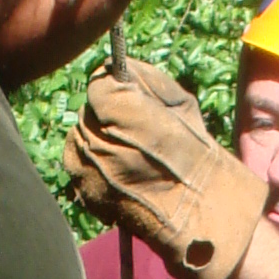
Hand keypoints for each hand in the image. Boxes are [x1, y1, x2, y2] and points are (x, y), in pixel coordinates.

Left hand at [65, 58, 266, 278]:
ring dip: (98, 142)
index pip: (98, 83)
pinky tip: (121, 175)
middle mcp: (95, 136)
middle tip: (134, 134)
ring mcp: (86, 167)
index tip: (128, 100)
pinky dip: (95, 167)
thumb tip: (115, 66)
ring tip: (129, 156)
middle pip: (87, 112)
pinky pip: (79, 166)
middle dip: (106, 117)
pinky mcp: (84, 191)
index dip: (114, 90)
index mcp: (118, 108)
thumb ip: (143, 77)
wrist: (198, 212)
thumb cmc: (195, 155)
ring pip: (80, 139)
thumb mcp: (180, 102)